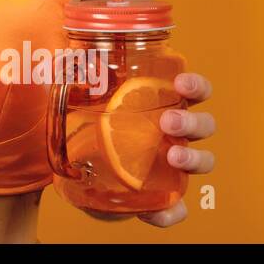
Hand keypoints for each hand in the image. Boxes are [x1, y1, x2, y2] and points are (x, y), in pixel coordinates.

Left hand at [81, 72, 215, 226]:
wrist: (69, 174)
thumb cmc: (80, 127)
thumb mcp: (74, 98)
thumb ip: (71, 77)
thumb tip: (60, 51)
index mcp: (158, 104)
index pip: (190, 90)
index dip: (195, 86)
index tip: (181, 84)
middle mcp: (171, 134)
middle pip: (203, 124)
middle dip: (192, 121)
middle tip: (168, 122)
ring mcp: (169, 166)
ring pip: (202, 160)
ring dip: (193, 158)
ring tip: (172, 157)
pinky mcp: (159, 197)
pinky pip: (176, 208)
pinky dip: (171, 211)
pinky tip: (155, 211)